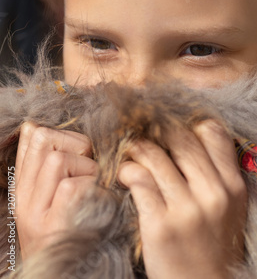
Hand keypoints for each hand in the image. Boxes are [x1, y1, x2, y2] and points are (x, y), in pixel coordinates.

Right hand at [15, 122, 98, 258]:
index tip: (78, 152)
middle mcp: (23, 197)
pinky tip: (100, 201)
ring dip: (87, 168)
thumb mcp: (52, 195)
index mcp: (24, 184)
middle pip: (45, 137)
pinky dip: (92, 188)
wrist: (70, 273)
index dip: (63, 133)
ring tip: (94, 187)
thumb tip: (35, 126)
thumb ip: (48, 164)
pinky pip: (73, 187)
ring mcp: (36, 213)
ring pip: (59, 160)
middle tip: (88, 167)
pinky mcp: (53, 226)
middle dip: (76, 144)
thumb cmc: (72, 227)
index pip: (33, 134)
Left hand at [118, 121, 246, 278]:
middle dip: (156, 132)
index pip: (212, 131)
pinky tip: (124, 176)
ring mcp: (187, 210)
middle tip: (142, 133)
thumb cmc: (213, 244)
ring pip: (155, 155)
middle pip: (180, 138)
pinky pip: (139, 181)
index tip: (170, 129)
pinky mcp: (161, 226)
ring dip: (136, 150)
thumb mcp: (229, 207)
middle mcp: (213, 193)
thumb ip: (216, 172)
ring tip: (130, 153)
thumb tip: (188, 133)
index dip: (188, 124)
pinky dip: (127, 172)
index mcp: (233, 185)